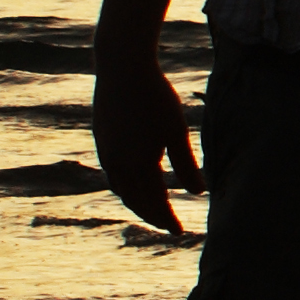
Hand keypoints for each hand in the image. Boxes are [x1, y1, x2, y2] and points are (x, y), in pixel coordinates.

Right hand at [91, 55, 199, 236]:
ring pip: (120, 188)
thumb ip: (187, 164)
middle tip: (167, 225)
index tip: (179, 231)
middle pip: (134, 200)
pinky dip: (125, 186)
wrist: (121, 68)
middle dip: (151, 215)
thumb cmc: (155, 98)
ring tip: (151, 209)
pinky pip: (112, 173)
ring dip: (136, 202)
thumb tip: (199, 193)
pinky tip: (135, 182)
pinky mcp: (101, 140)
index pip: (154, 202)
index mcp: (138, 164)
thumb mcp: (176, 131)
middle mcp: (117, 163)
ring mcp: (105, 152)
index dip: (166, 218)